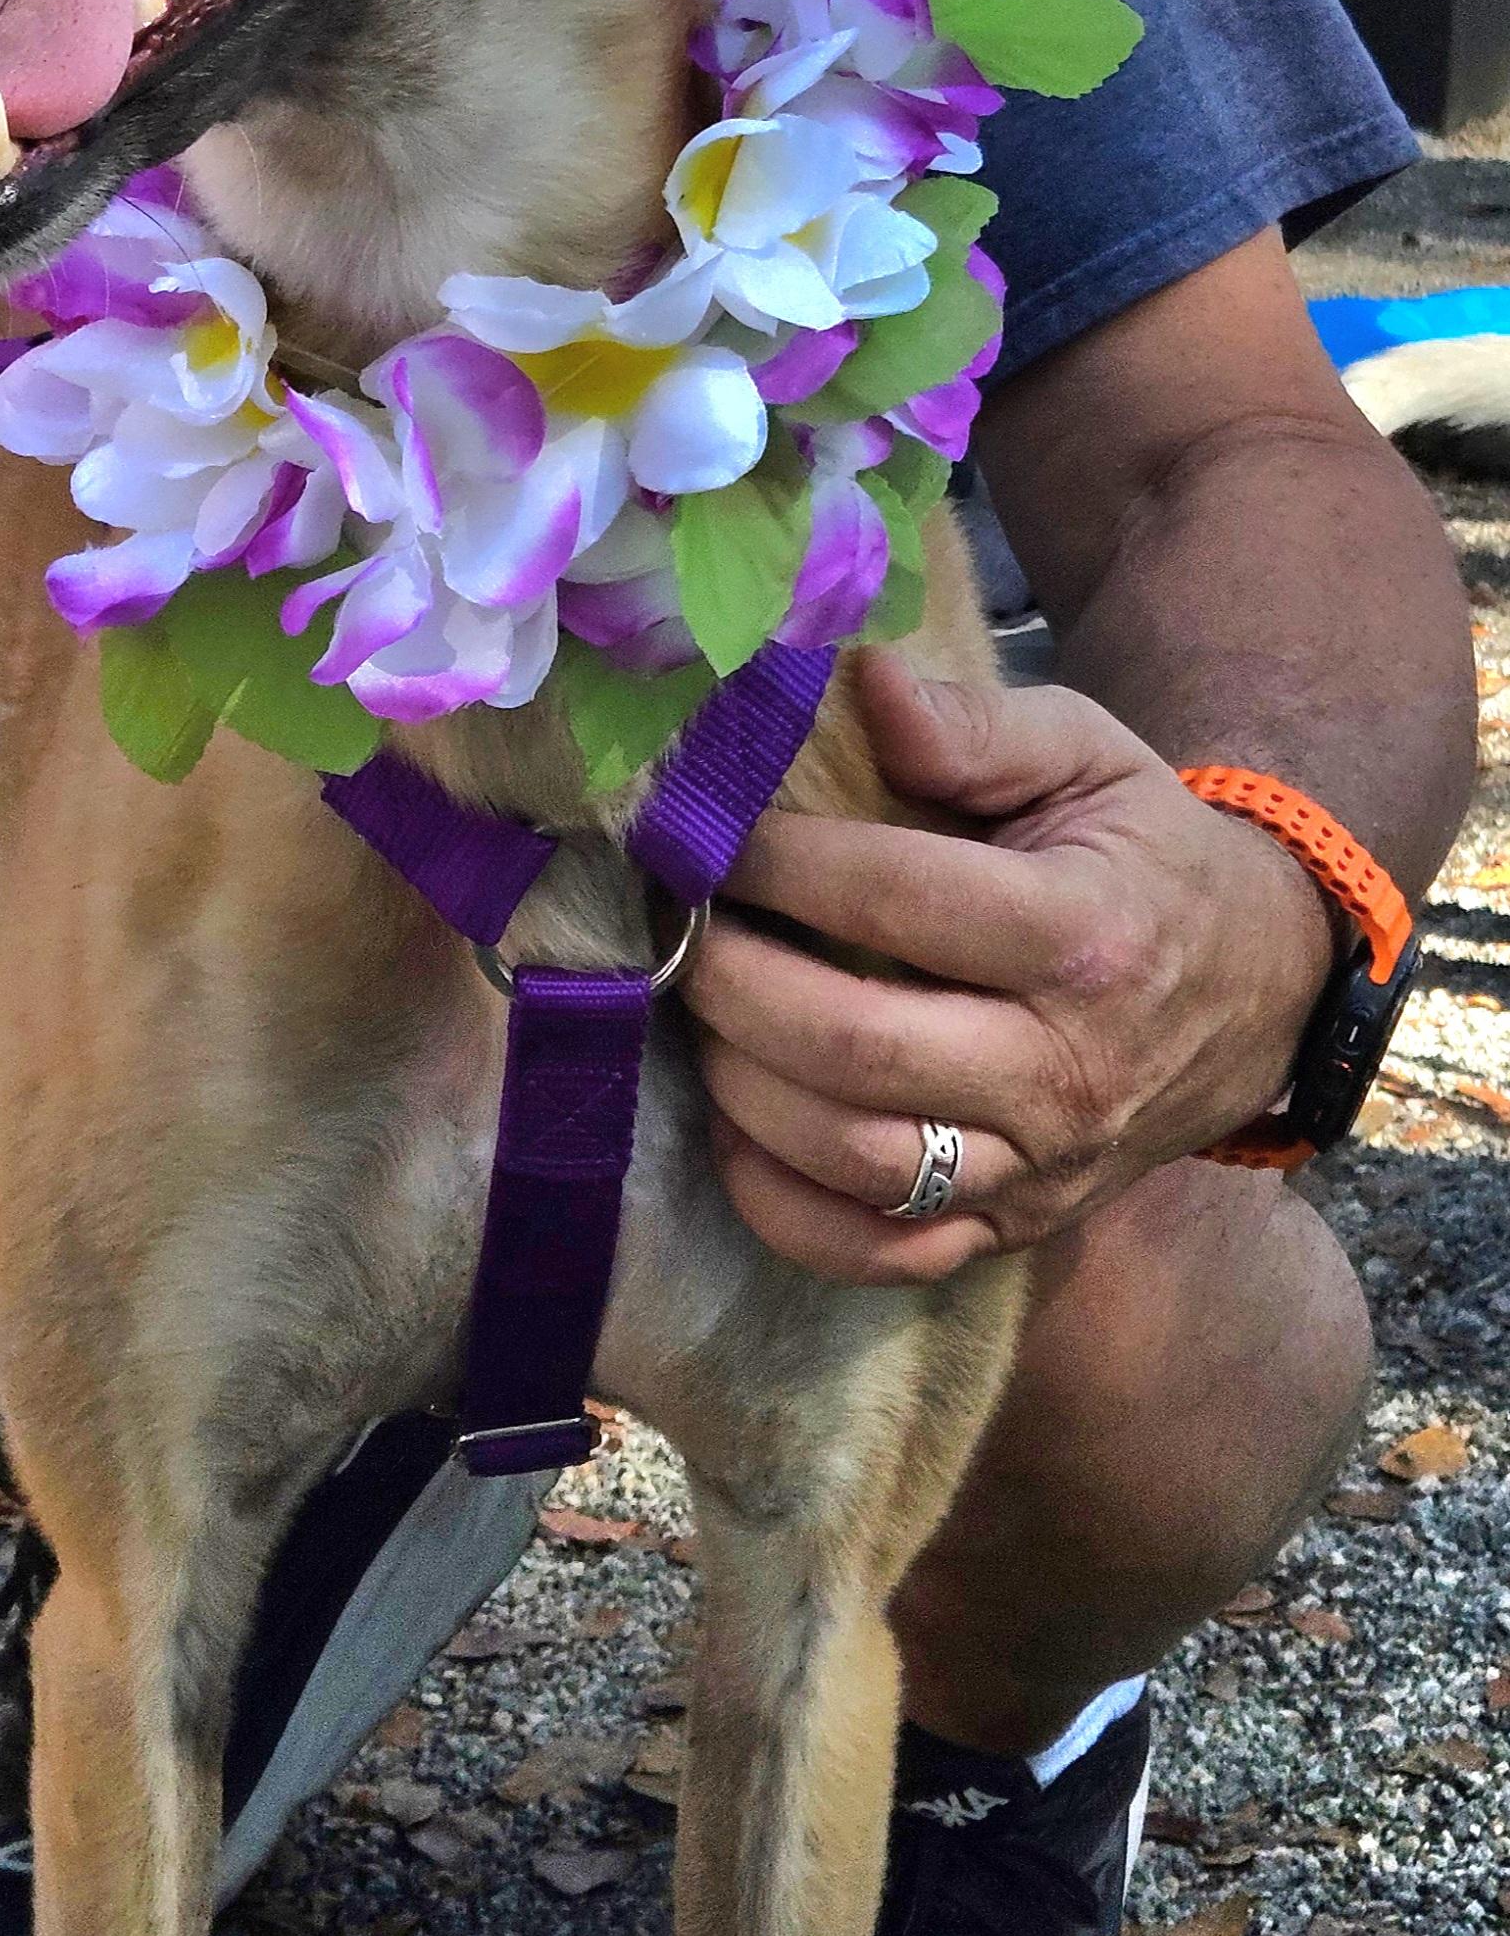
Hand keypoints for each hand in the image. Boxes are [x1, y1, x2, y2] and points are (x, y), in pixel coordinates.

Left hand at [682, 649, 1337, 1284]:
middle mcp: (1065, 1069)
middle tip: (678, 926)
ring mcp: (1040, 1167)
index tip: (705, 829)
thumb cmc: (1138, 853)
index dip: (777, 862)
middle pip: (852, 1047)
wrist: (1256, 989)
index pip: (896, 900)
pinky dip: (780, 1204)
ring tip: (699, 1005)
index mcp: (1084, 934)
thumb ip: (975, 726)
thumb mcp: (1089, 754)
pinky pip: (874, 1254)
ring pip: (850, 1157)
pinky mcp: (1012, 1229)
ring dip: (738, 1082)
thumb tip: (862, 682)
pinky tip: (736, 1124)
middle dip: (729, 979)